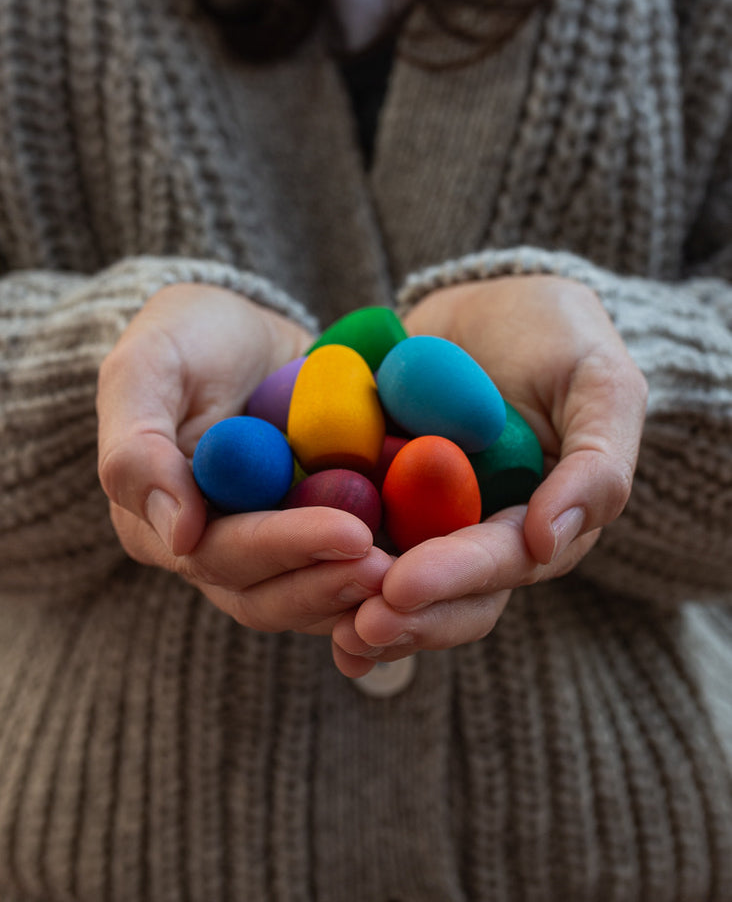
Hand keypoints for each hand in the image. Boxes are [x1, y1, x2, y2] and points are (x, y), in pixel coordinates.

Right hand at [97, 284, 391, 633]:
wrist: (243, 331)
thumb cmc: (187, 337)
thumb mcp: (147, 367)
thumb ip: (139, 447)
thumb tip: (179, 535)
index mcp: (161, 521)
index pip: (222, 555)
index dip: (287, 548)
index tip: (351, 533)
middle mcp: (213, 548)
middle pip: (269, 594)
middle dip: (332, 583)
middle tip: (396, 567)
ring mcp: (269, 545)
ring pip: (311, 595)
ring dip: (362, 591)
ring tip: (422, 571)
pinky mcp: (314, 532)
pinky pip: (347, 565)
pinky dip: (386, 564)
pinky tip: (433, 554)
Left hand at [331, 275, 647, 675]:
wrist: (490, 300)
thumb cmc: (559, 336)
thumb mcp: (600, 384)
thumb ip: (596, 462)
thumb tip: (548, 543)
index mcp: (538, 521)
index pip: (502, 563)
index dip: (455, 579)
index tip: (402, 586)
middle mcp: (478, 533)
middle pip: (447, 595)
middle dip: (405, 616)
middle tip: (355, 625)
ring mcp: (423, 518)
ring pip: (394, 581)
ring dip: (359, 608)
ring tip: (325, 627)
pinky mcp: (374, 491)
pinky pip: (345, 532)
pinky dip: (319, 561)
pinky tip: (284, 581)